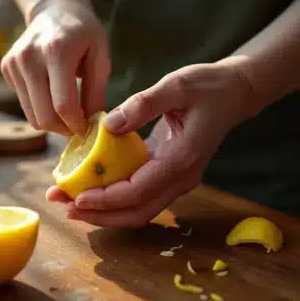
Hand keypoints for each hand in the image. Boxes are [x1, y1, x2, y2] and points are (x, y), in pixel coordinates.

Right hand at [0, 0, 110, 135]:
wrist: (54, 9)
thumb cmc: (83, 32)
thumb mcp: (100, 56)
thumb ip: (97, 91)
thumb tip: (93, 125)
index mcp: (56, 51)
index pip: (63, 105)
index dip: (76, 125)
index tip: (88, 130)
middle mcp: (29, 57)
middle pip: (44, 116)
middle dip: (63, 129)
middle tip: (78, 127)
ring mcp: (14, 63)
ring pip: (32, 116)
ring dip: (52, 123)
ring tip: (67, 112)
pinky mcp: (6, 68)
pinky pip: (25, 104)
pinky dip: (40, 107)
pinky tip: (51, 91)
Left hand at [46, 62, 260, 226]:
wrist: (234, 93)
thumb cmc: (207, 85)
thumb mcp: (176, 85)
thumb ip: (144, 104)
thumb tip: (108, 126)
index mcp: (182, 158)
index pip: (139, 191)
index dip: (107, 199)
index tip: (77, 197)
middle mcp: (182, 178)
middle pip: (137, 213)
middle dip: (99, 215)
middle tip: (64, 208)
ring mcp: (177, 180)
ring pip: (138, 210)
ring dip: (104, 212)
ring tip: (69, 205)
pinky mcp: (170, 176)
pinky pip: (140, 197)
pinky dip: (115, 200)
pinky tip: (91, 190)